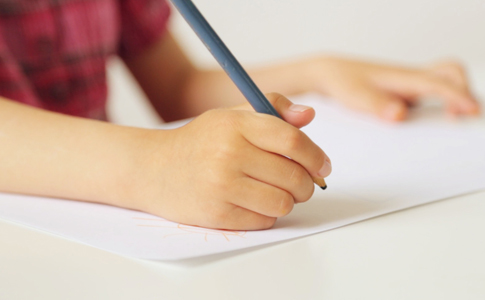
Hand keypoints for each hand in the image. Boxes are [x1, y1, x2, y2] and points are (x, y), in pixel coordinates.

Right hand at [134, 93, 330, 229]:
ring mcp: (221, 187)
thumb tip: (308, 115)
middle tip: (303, 184)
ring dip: (288, 201)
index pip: (292, 141)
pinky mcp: (217, 215)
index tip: (323, 167)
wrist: (153, 169)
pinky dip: (267, 215)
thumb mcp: (231, 117)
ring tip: (276, 192)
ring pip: (283, 203)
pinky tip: (254, 203)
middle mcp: (228, 154)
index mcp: (236, 125)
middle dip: (307, 184)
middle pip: (294, 176)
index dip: (316, 156)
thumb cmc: (201, 142)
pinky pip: (264, 221)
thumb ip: (272, 110)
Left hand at [307, 56, 479, 121]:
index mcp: (403, 77)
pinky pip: (435, 95)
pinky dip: (444, 105)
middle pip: (452, 73)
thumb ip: (377, 105)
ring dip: (457, 98)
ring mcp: (412, 87)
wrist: (331, 74)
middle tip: (466, 117)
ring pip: (446, 83)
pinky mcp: (408, 96)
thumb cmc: (344, 82)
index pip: (438, 83)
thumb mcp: (355, 96)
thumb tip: (400, 115)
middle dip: (465, 91)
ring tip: (453, 124)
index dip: (458, 96)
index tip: (473, 111)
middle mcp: (412, 79)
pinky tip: (434, 127)